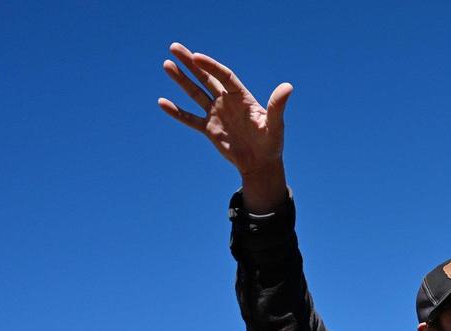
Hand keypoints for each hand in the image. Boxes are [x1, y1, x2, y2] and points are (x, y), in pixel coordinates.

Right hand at [158, 42, 290, 210]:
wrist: (261, 164)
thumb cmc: (271, 143)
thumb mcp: (275, 124)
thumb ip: (277, 106)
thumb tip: (288, 87)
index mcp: (241, 97)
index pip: (223, 76)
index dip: (210, 65)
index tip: (196, 56)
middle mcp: (226, 101)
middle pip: (206, 78)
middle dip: (190, 63)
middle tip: (174, 47)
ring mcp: (216, 114)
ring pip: (195, 93)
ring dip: (181, 80)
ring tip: (167, 65)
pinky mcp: (208, 129)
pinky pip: (189, 118)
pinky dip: (176, 112)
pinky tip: (162, 102)